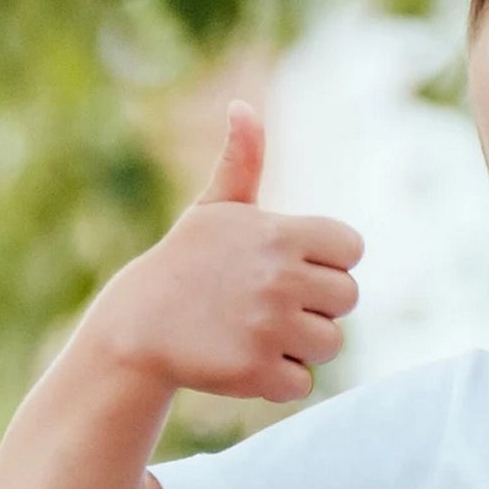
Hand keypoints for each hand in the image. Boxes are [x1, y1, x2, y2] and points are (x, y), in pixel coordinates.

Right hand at [89, 98, 363, 402]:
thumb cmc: (187, 263)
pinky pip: (303, 382)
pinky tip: (245, 359)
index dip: (327, 262)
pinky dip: (279, 379)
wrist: (136, 327)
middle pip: (348, 299)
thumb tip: (243, 106)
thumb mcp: (214, 210)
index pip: (352, 249)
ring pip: (331, 343)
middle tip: (269, 303)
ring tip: (256, 330)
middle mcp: (281, 278)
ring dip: (300, 344)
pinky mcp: (258, 370)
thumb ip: (242, 162)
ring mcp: (270, 326)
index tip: (291, 266)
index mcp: (281, 233)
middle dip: (316, 305)